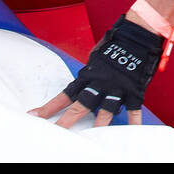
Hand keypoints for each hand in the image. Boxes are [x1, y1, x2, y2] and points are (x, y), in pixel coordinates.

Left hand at [29, 16, 164, 128]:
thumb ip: (90, 71)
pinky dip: (134, 121)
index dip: (50, 106)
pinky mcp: (133, 90)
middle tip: (56, 133)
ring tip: (92, 140)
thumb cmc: (116, 41)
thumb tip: (85, 79)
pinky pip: (133, 109)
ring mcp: (117, 88)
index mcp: (88, 75)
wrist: (137, 34)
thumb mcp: (96, 55)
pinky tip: (132, 132)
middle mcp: (100, 83)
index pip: (65, 94)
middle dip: (67, 121)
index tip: (35, 116)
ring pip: (105, 111)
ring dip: (98, 126)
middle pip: (80, 106)